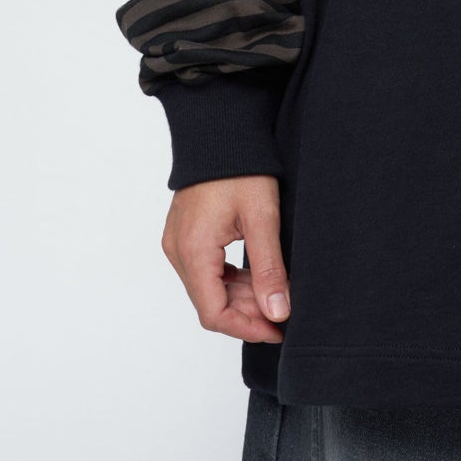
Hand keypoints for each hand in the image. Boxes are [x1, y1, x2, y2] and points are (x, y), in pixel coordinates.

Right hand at [162, 174, 290, 342]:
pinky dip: (229, 280)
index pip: (214, 313)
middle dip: (247, 314)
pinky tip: (255, 278)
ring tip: (274, 295)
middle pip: (210, 303)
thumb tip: (278, 312)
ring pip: (208, 289)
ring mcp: (178, 243)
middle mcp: (178, 251)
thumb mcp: (262, 219)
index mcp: (193, 250)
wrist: (222, 129)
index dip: (247, 328)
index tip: (277, 330)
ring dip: (239, 297)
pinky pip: (205, 271)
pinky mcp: (184, 235)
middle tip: (282, 313)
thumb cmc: (242, 167)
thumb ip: (269, 269)